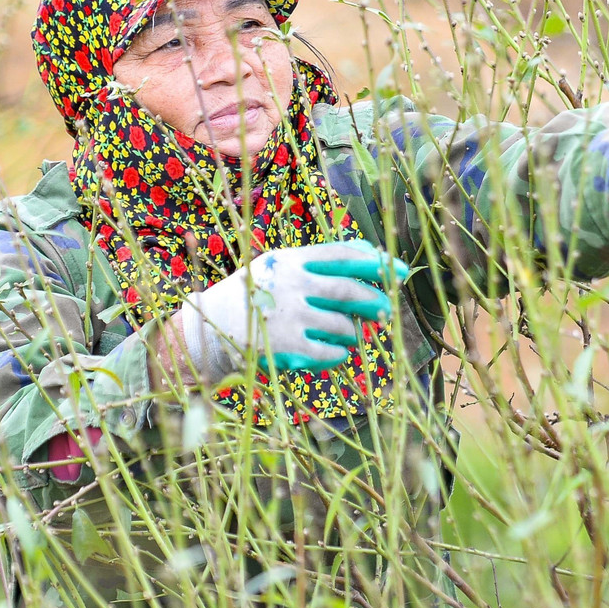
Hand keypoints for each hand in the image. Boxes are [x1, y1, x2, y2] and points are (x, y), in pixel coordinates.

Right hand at [176, 239, 409, 379]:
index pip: (342, 255)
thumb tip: (367, 254)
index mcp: (291, 260)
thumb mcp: (278, 266)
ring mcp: (291, 317)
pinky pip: (331, 352)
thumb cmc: (251, 294)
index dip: (375, 261)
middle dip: (375, 301)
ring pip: (344, 325)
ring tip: (347, 333)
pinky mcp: (288, 347)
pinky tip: (333, 352)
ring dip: (352, 332)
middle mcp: (293, 285)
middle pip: (350, 292)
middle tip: (385, 310)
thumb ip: (316, 261)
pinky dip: (338, 354)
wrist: (210, 329)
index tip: (398, 270)